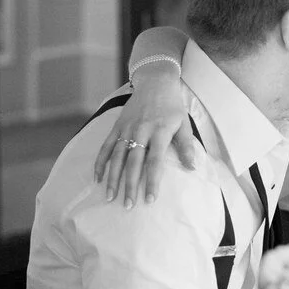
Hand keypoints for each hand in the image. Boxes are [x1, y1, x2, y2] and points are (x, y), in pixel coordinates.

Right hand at [93, 82, 194, 206]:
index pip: (155, 161)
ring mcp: (126, 128)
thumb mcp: (183, 123)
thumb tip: (192, 167)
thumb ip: (186, 146)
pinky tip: (97, 178)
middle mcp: (141, 130)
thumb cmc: (172, 105)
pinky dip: (100, 162)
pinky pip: (106, 146)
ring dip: (112, 178)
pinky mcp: (117, 126)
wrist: (155, 82)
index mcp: (159, 131)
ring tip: (110, 197)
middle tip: (128, 206)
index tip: (150, 199)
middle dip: (129, 185)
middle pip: (133, 163)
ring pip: (117, 157)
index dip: (151, 181)